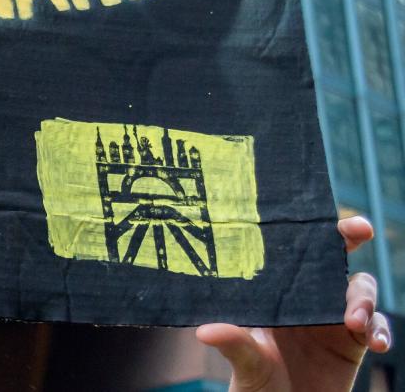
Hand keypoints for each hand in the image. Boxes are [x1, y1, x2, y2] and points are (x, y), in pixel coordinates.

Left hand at [197, 216, 390, 391]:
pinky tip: (375, 343)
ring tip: (355, 322)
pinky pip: (376, 326)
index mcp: (276, 291)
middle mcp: (306, 297)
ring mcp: (333, 317)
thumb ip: (234, 345)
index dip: (308, 228)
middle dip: (349, 237)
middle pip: (333, 257)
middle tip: (360, 229)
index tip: (313, 211)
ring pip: (360, 289)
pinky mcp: (354, 342)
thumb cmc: (256, 384)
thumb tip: (205, 331)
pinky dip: (381, 331)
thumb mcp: (243, 363)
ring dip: (363, 299)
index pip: (292, 251)